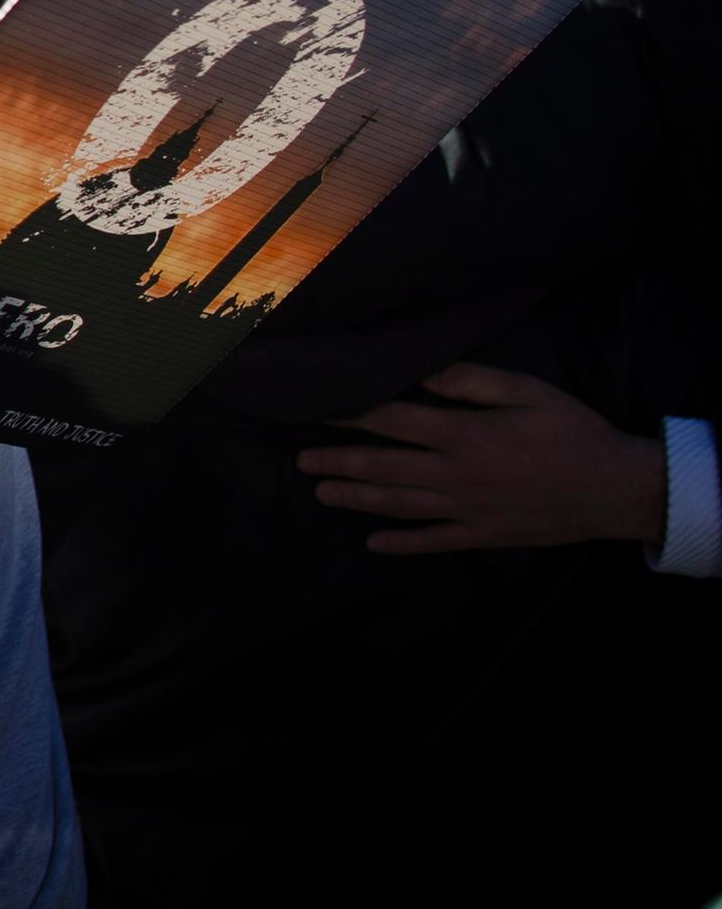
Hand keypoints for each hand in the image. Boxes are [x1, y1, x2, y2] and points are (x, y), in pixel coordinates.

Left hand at [297, 363, 666, 554]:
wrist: (616, 489)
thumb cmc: (571, 430)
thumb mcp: (524, 390)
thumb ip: (469, 381)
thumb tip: (421, 372)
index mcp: (461, 434)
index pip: (391, 421)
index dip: (350, 414)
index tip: (316, 408)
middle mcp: (455, 474)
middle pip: (383, 467)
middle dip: (338, 461)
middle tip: (300, 459)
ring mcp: (467, 509)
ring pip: (399, 504)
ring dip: (356, 498)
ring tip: (321, 492)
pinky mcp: (484, 534)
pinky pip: (434, 541)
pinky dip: (402, 543)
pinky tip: (374, 543)